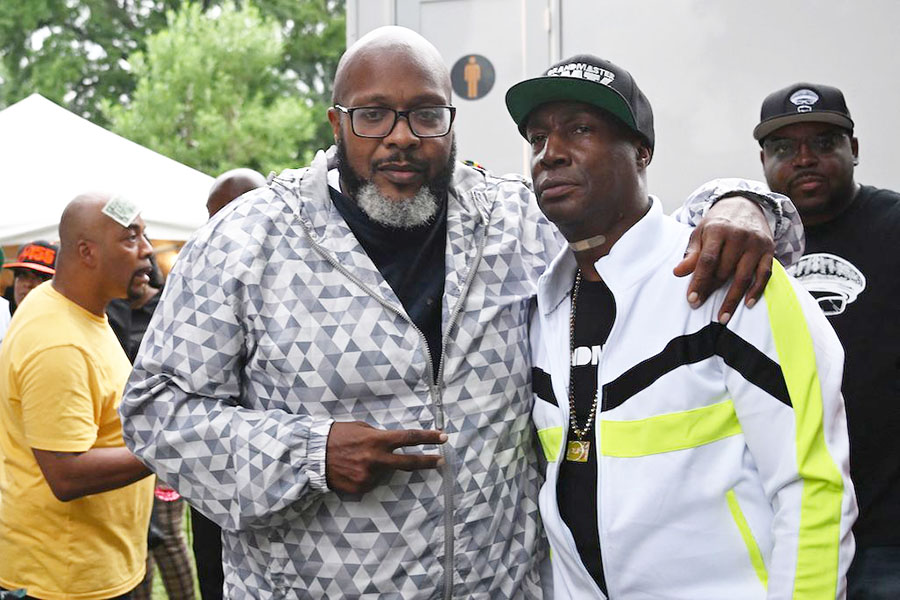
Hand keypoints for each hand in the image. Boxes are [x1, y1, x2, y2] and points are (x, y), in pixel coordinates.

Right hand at [325, 421, 446, 493]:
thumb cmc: (337, 436)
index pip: (409, 438)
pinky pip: (371, 481)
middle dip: (427, 461)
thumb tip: (392, 443)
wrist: (313, 455)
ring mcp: (369, 476)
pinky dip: (367, 475)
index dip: (428, 438)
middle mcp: (376, 459)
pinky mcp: (361, 488)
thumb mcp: (360, 428)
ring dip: (379, 466)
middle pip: (409, 462)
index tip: (443, 438)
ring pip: (385, 472)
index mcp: (377, 440)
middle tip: (440, 461)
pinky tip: (354, 468)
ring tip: (360, 459)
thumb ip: (379, 436)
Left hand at [673, 196, 774, 323]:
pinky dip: (757, 291)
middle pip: (724, 270)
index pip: (707, 260)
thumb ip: (691, 254)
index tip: (692, 299)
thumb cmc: (717, 224)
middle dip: (711, 291)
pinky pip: (764, 274)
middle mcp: (739, 236)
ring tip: (722, 317)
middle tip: (700, 307)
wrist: (745, 204)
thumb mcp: (700, 233)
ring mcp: (756, 244)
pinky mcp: (769, 250)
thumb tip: (677, 272)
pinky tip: (747, 304)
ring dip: (733, 299)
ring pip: (744, 276)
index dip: (699, 281)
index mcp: (718, 230)